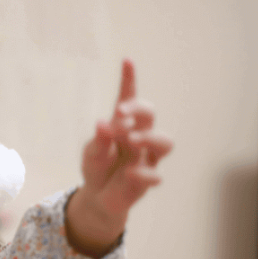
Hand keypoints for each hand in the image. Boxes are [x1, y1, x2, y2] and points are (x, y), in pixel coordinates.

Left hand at [67, 60, 172, 255]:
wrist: (97, 197)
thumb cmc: (96, 167)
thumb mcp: (91, 152)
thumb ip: (99, 140)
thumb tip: (103, 123)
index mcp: (122, 125)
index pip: (128, 99)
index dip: (129, 81)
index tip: (126, 61)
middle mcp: (139, 137)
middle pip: (150, 115)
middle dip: (138, 110)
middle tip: (120, 114)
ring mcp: (146, 158)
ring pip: (166, 142)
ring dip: (150, 138)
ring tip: (131, 140)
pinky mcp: (147, 180)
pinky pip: (154, 175)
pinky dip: (143, 173)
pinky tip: (128, 173)